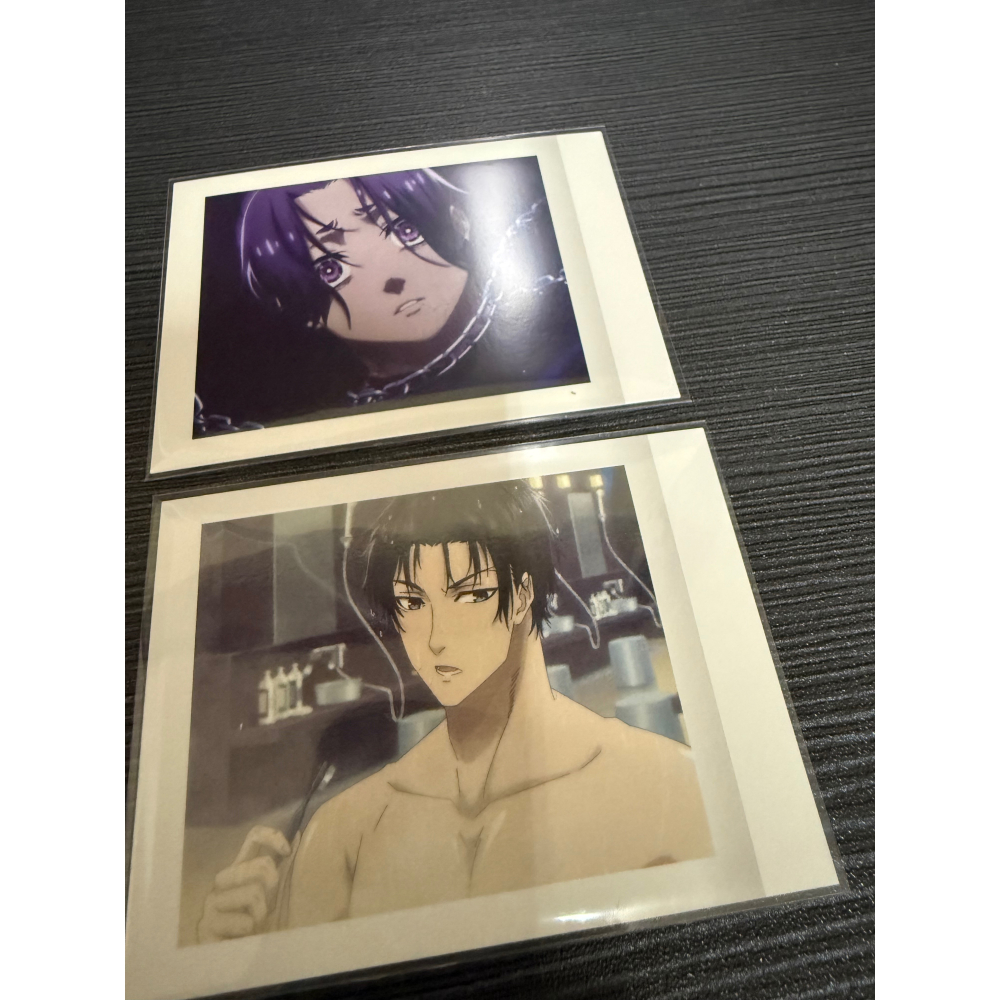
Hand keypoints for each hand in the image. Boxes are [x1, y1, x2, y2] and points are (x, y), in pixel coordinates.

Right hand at [197, 826, 290, 942]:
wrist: (242, 961)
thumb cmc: (262, 925)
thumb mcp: (277, 894)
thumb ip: (283, 866)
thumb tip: (298, 835)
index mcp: (241, 869)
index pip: (254, 836)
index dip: (273, 837)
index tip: (287, 852)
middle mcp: (224, 881)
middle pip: (260, 864)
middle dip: (274, 885)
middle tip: (268, 905)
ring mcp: (212, 902)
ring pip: (254, 893)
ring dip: (262, 913)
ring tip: (253, 925)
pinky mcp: (207, 926)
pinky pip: (244, 922)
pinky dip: (251, 930)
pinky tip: (241, 937)